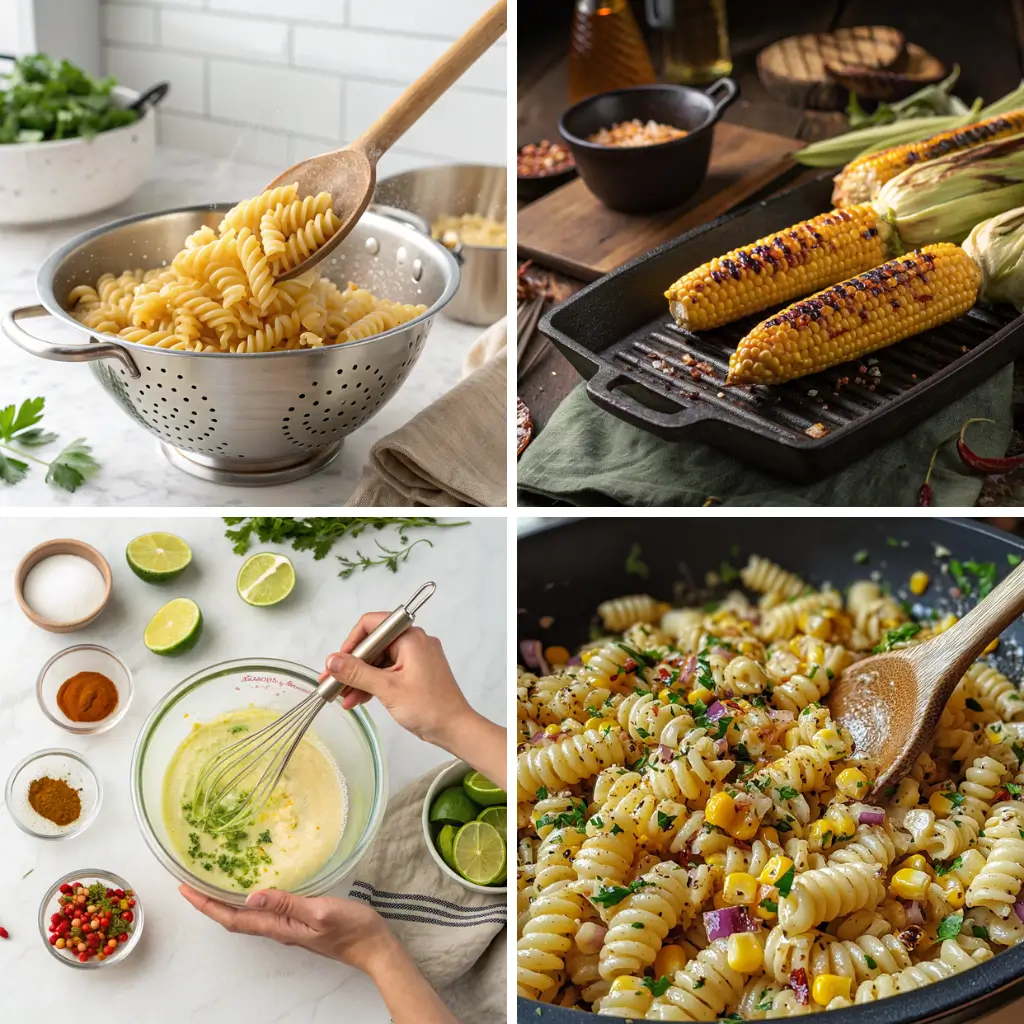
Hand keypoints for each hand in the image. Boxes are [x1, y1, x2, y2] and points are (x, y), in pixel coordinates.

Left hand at [180, 885, 458, 1023]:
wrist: (374, 947)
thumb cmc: (352, 929)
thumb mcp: (321, 911)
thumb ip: (288, 903)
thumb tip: (252, 895)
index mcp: (280, 927)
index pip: (234, 918)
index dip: (207, 905)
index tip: (185, 889)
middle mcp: (279, 929)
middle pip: (235, 918)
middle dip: (209, 902)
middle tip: (191, 882)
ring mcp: (289, 926)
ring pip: (248, 915)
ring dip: (227, 901)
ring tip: (214, 881)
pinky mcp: (300, 921)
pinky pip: (266, 911)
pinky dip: (251, 899)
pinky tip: (254, 886)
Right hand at [321, 616, 475, 748]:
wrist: (455, 729)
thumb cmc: (428, 707)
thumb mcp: (387, 689)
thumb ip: (357, 672)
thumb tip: (332, 660)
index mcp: (410, 637)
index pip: (372, 625)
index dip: (351, 642)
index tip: (337, 662)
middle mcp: (413, 642)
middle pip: (373, 645)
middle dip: (352, 665)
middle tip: (332, 682)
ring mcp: (415, 657)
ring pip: (379, 661)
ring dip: (359, 678)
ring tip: (340, 697)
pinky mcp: (416, 672)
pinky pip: (388, 671)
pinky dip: (373, 684)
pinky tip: (356, 699)